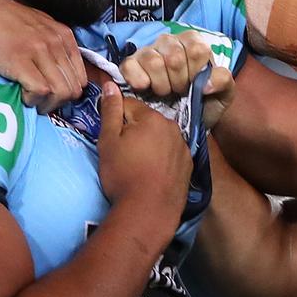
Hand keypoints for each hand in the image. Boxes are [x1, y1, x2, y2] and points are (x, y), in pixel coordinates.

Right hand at [0, 0, 84, 112]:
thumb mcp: (37, 27)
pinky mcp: (20, 60)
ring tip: (29, 101)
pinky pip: (41, 91)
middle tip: (38, 103)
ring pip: (61, 93)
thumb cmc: (0, 21)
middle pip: (73, 89)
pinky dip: (32, 100)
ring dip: (45, 104)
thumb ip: (52, 45)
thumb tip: (60, 73)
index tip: (50, 96)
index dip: (67, 93)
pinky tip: (20, 95)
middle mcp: (56, 43)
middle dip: (57, 103)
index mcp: (64, 36)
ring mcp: (39, 51)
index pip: (81, 78)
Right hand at [96, 81, 191, 209]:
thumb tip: (110, 85)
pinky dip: (162, 158)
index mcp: (153, 117)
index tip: (111, 137)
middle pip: (147, 121)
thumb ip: (111, 111)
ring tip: (138, 165)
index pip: (129, 105)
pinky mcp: (188, 165)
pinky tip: (153, 173)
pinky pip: (171, 153)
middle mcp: (173, 127)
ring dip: (149, 144)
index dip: (116, 119)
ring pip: (160, 137)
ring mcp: (183, 146)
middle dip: (134, 130)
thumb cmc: (123, 175)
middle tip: (123, 153)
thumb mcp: (108, 141)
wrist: (148, 211)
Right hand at [119, 31, 234, 128]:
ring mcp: (148, 51)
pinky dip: (138, 81)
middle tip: (180, 91)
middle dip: (179, 82)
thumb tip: (206, 83)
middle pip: (174, 57)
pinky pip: (129, 66)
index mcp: (194, 42)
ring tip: (165, 92)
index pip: (196, 50)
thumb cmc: (203, 102)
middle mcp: (170, 41)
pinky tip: (146, 89)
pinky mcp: (130, 63)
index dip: (196, 73)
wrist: (184, 120)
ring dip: (161, 84)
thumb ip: (223, 81)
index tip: (195, 85)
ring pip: (153, 61)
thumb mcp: (223, 94)